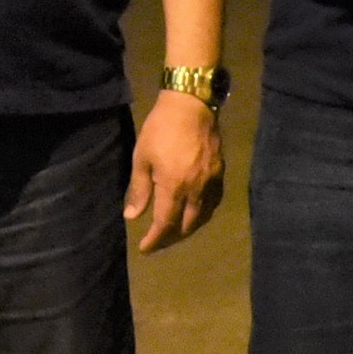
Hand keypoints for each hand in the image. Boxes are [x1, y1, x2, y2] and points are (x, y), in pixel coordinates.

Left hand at [124, 89, 222, 250]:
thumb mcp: (142, 158)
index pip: (165, 225)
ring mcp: (211, 182)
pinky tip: (195, 212)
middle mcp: (196, 190)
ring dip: (188, 228)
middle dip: (171, 238)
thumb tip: (132, 217)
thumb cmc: (161, 129)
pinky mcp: (220, 173)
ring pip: (203, 216)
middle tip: (158, 242)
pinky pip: (214, 202)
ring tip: (176, 231)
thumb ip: (138, 190)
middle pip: (186, 225)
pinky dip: (203, 213)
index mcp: (174, 187)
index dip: (155, 240)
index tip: (145, 248)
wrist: (191, 105)